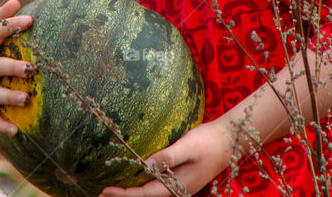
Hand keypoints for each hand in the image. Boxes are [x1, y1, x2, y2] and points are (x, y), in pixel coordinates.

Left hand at [99, 120, 235, 196]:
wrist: (230, 140)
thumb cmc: (209, 141)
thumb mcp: (188, 146)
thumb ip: (168, 157)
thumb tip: (147, 165)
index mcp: (179, 186)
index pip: (145, 195)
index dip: (125, 194)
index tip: (106, 190)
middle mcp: (178, 191)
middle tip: (100, 195)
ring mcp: (180, 186)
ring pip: (151, 194)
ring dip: (132, 193)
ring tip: (111, 191)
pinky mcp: (180, 179)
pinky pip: (157, 187)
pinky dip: (141, 187)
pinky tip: (133, 182)